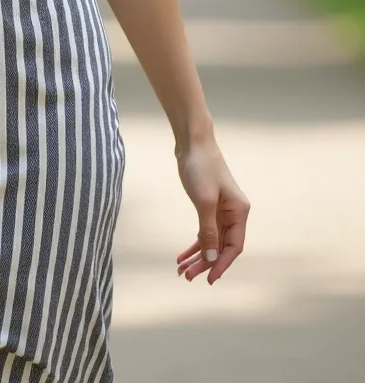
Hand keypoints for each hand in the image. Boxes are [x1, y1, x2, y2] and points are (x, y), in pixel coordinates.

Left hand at [174, 136, 249, 284]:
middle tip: (187, 277)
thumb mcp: (204, 202)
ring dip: (197, 256)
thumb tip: (211, 259)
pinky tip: (182, 256)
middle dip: (205, 263)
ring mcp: (220, 210)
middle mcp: (233, 213)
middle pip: (221, 247)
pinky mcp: (208, 206)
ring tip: (181, 271)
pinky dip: (194, 244)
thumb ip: (208, 232)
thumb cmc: (201, 168)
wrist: (192, 142)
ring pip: (211, 241)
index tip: (208, 279)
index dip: (222, 265)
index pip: (234, 247)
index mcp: (239, 212)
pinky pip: (203, 232)